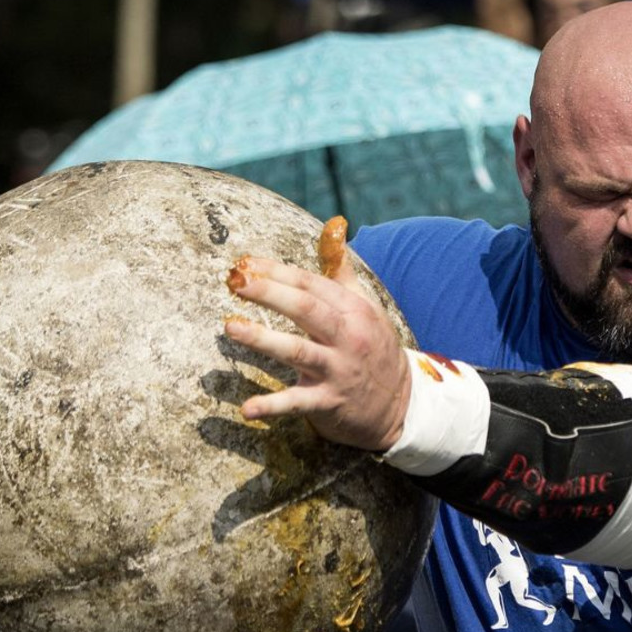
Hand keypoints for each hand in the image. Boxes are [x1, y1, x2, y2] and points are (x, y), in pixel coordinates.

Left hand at [222, 233, 410, 452]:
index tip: (245, 263)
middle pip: (306, 309)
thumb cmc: (371, 345)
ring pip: (298, 351)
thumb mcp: (362, 304)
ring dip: (263, 339)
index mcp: (353, 309)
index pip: (311, 284)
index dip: (278, 272)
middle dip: (270, 293)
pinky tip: (247, 408)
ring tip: (231, 327)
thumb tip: (334, 223)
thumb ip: (340, 267)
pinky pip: (298, 403)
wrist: (400, 402)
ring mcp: (338, 370)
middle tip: (236, 282)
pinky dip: (272, 406)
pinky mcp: (329, 403)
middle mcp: (348, 337)